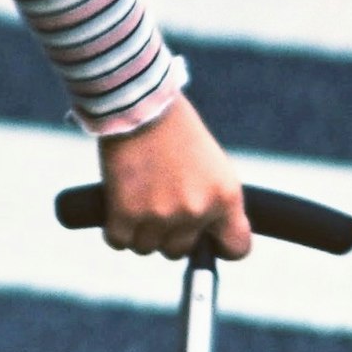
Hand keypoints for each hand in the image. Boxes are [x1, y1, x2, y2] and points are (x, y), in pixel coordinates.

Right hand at [90, 101, 249, 261]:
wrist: (139, 101)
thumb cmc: (175, 128)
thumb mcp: (212, 165)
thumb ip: (212, 201)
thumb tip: (202, 236)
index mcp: (226, 197)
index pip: (236, 248)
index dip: (220, 246)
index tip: (206, 239)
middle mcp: (196, 211)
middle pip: (179, 250)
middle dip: (167, 232)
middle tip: (157, 201)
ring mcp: (160, 215)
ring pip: (146, 247)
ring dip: (139, 230)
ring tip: (136, 197)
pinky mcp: (125, 213)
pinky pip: (118, 240)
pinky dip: (115, 228)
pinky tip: (117, 206)